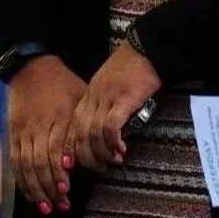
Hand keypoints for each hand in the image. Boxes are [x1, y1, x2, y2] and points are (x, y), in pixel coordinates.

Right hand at [9, 56, 86, 213]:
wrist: (31, 67)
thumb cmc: (64, 84)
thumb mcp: (82, 97)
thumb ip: (90, 125)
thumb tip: (113, 152)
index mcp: (58, 116)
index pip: (56, 147)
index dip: (59, 170)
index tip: (67, 188)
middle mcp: (38, 125)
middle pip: (40, 161)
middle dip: (50, 186)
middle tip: (62, 204)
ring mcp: (24, 130)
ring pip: (26, 165)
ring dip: (36, 188)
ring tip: (47, 207)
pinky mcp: (14, 133)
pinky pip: (15, 161)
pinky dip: (22, 180)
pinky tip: (31, 195)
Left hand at [68, 43, 161, 172]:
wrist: (146, 50)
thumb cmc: (132, 69)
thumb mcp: (109, 86)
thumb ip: (104, 105)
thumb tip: (104, 132)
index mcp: (88, 95)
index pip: (72, 125)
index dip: (71, 147)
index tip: (77, 163)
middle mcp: (93, 97)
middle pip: (78, 132)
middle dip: (85, 155)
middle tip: (98, 168)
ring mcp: (106, 97)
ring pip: (92, 132)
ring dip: (101, 152)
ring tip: (112, 161)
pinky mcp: (122, 99)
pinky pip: (110, 126)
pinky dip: (113, 141)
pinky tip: (121, 149)